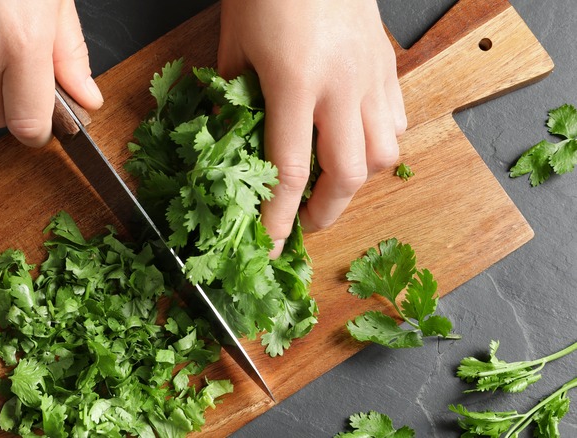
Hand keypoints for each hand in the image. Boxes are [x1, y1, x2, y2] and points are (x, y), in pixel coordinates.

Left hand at [218, 0, 406, 257]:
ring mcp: (371, 75)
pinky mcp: (387, 64)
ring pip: (384, 153)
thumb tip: (229, 141)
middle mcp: (342, 86)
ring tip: (331, 187)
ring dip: (356, 183)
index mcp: (295, 82)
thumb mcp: (234, 44)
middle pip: (348, 174)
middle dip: (326, 212)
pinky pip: (396, 121)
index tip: (271, 247)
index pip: (291, 170)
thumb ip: (232, 98)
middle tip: (304, 223)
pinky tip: (356, 144)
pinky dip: (379, 145)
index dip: (280, 218)